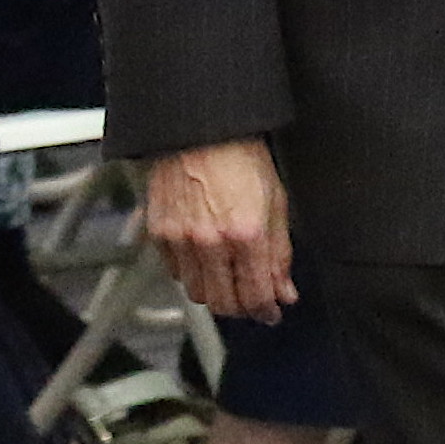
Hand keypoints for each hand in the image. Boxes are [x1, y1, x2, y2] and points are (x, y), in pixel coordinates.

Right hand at [143, 139, 295, 321]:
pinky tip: (207, 259)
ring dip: (217, 294)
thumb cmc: (243, 158)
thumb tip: (285, 291)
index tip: (272, 312)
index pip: (255, 296)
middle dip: (242, 308)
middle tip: (253, 300)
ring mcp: (181, 240)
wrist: (202, 131)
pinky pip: (175, 272)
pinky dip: (192, 274)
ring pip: (197, 293)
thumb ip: (280, 253)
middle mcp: (211, 242)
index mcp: (246, 233)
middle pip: (223, 303)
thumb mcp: (276, 202)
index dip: (266, 311)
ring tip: (231, 279)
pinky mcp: (159, 234)